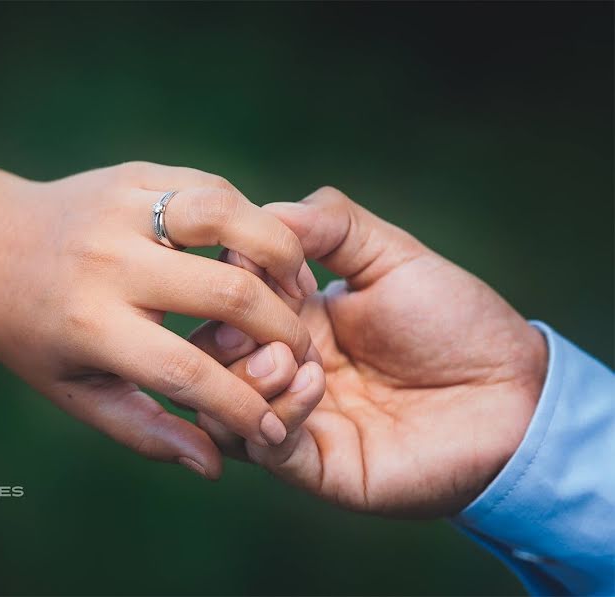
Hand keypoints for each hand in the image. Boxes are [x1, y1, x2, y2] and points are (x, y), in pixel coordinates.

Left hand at [0, 162, 322, 478]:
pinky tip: (259, 249)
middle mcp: (107, 260)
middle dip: (282, 330)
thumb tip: (214, 467)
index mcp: (88, 324)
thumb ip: (144, 430)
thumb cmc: (32, 331)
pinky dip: (248, 217)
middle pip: (225, 292)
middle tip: (301, 351)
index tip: (274, 428)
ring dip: (279, 253)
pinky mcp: (133, 173)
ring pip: (227, 215)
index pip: (186, 371)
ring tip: (297, 286)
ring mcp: (120, 206)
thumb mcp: (75, 390)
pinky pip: (210, 187)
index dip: (242, 407)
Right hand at [190, 187, 547, 515]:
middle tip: (253, 328)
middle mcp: (284, 368)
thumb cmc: (457, 321)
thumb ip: (331, 225)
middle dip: (222, 336)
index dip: (228, 284)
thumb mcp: (393, 256)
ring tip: (287, 359)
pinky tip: (316, 383)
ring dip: (244, 377)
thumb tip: (265, 211)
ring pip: (223, 409)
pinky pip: (267, 447)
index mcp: (294, 317)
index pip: (227, 301)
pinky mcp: (315, 466)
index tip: (252, 269)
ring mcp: (296, 418)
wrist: (513, 394)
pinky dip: (279, 411)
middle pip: (211, 357)